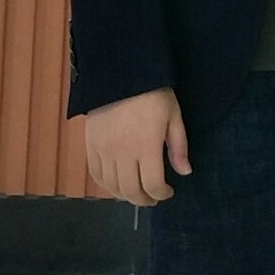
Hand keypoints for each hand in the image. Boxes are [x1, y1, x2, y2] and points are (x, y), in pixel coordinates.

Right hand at [84, 87, 188, 206]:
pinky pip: (95, 174)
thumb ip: (179, 147)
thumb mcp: (174, 116)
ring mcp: (103, 150)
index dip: (162, 194)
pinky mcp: (90, 145)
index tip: (168, 192)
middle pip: (131, 191)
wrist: (120, 74)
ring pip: (112, 187)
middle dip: (145, 200)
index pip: (152, 184)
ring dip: (126, 195)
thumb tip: (184, 173)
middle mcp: (122, 152)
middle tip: (153, 197)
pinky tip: (117, 183)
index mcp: (146, 145)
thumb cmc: (153, 93)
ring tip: (137, 191)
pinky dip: (106, 185)